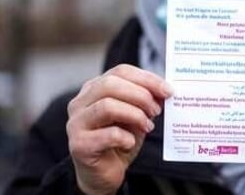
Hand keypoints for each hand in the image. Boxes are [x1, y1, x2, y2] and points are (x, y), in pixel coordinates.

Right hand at [66, 64, 172, 194]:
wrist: (104, 174)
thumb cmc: (120, 140)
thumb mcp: (136, 115)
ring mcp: (76, 123)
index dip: (147, 78)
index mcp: (95, 88)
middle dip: (140, 95)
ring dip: (134, 115)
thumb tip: (164, 90)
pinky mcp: (79, 145)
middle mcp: (80, 102)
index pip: (121, 71)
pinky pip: (107, 134)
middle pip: (110, 84)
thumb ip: (146, 100)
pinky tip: (130, 143)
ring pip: (107, 106)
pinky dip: (125, 137)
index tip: (168, 90)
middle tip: (157, 110)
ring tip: (148, 126)